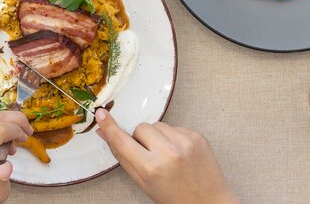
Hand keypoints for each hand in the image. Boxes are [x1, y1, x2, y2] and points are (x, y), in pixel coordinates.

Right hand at [95, 109, 236, 203]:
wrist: (209, 202)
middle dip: (141, 139)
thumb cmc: (174, 197)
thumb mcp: (144, 183)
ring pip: (157, 125)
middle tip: (150, 156)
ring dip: (157, 137)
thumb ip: (123, 157)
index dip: (110, 127)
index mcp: (152, 168)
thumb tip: (105, 133)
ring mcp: (185, 142)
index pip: (123, 141)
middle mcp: (169, 152)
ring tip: (167, 156)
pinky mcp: (197, 136)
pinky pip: (175, 127)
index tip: (101, 114)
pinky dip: (173, 138)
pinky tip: (180, 154)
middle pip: (141, 128)